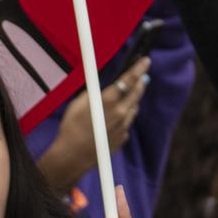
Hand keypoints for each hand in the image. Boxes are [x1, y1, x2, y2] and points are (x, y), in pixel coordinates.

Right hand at [40, 59, 148, 191]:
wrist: (72, 156)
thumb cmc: (71, 128)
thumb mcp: (78, 104)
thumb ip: (95, 93)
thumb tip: (104, 89)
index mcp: (109, 101)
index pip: (128, 80)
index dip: (138, 68)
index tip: (146, 61)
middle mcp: (120, 113)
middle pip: (137, 93)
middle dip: (140, 83)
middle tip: (142, 76)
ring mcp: (124, 126)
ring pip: (133, 108)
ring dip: (131, 102)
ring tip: (123, 100)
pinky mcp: (123, 138)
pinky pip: (126, 123)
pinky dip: (123, 119)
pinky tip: (111, 122)